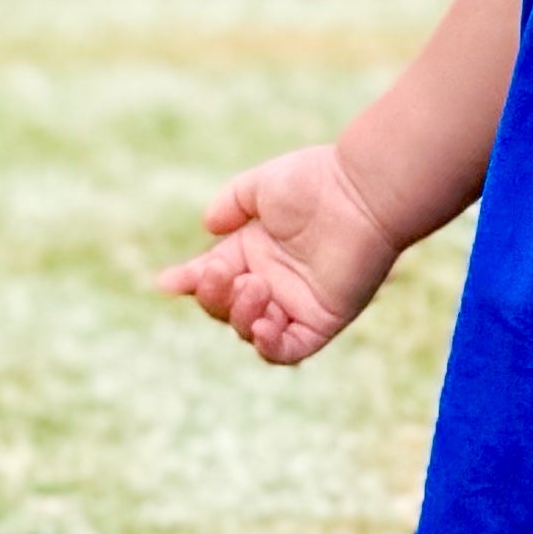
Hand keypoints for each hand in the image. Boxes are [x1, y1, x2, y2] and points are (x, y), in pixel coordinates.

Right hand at [155, 143, 400, 365]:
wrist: (364, 192)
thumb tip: (208, 228)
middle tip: (222, 271)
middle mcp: (272, 280)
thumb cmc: (316, 182)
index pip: (212, 276)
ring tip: (256, 284)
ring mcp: (296, 303)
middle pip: (224, 308)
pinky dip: (269, 345)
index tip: (168, 282)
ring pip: (250, 331)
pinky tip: (264, 325)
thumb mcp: (260, 186)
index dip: (188, 281)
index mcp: (254, 250)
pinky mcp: (322, 320)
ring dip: (240, 314)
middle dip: (212, 295)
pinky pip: (288, 351)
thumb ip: (231, 204)